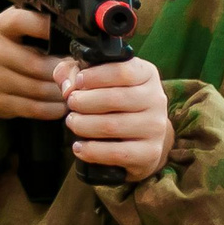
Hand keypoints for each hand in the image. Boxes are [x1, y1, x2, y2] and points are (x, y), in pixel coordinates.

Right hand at [0, 5, 69, 121]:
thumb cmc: (4, 47)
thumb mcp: (16, 29)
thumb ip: (40, 28)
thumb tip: (79, 40)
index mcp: (1, 26)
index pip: (24, 22)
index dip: (48, 29)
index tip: (73, 36)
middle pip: (37, 64)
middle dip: (64, 72)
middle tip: (81, 75)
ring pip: (38, 89)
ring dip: (62, 92)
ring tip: (75, 90)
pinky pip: (33, 108)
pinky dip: (53, 109)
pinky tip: (62, 105)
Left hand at [58, 55, 172, 183]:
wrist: (138, 135)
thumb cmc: (111, 100)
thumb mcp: (94, 78)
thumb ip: (73, 72)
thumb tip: (67, 87)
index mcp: (147, 75)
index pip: (123, 71)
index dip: (94, 76)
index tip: (78, 82)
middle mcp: (156, 99)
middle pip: (115, 99)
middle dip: (84, 101)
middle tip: (71, 104)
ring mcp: (156, 128)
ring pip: (112, 126)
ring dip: (83, 125)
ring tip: (72, 122)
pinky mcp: (150, 153)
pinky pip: (117, 153)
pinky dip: (92, 151)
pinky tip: (79, 147)